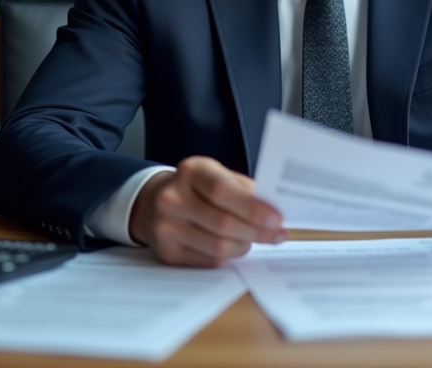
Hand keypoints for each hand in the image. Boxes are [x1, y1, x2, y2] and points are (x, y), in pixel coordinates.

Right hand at [128, 156, 287, 266]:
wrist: (153, 202)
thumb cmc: (196, 187)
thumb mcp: (216, 174)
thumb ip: (243, 189)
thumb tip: (273, 211)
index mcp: (191, 172)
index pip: (222, 191)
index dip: (252, 208)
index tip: (277, 219)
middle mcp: (172, 198)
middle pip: (222, 223)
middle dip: (257, 232)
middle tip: (277, 235)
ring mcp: (166, 228)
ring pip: (217, 247)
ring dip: (244, 245)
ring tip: (255, 239)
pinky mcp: (167, 253)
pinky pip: (208, 261)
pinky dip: (228, 256)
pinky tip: (236, 247)